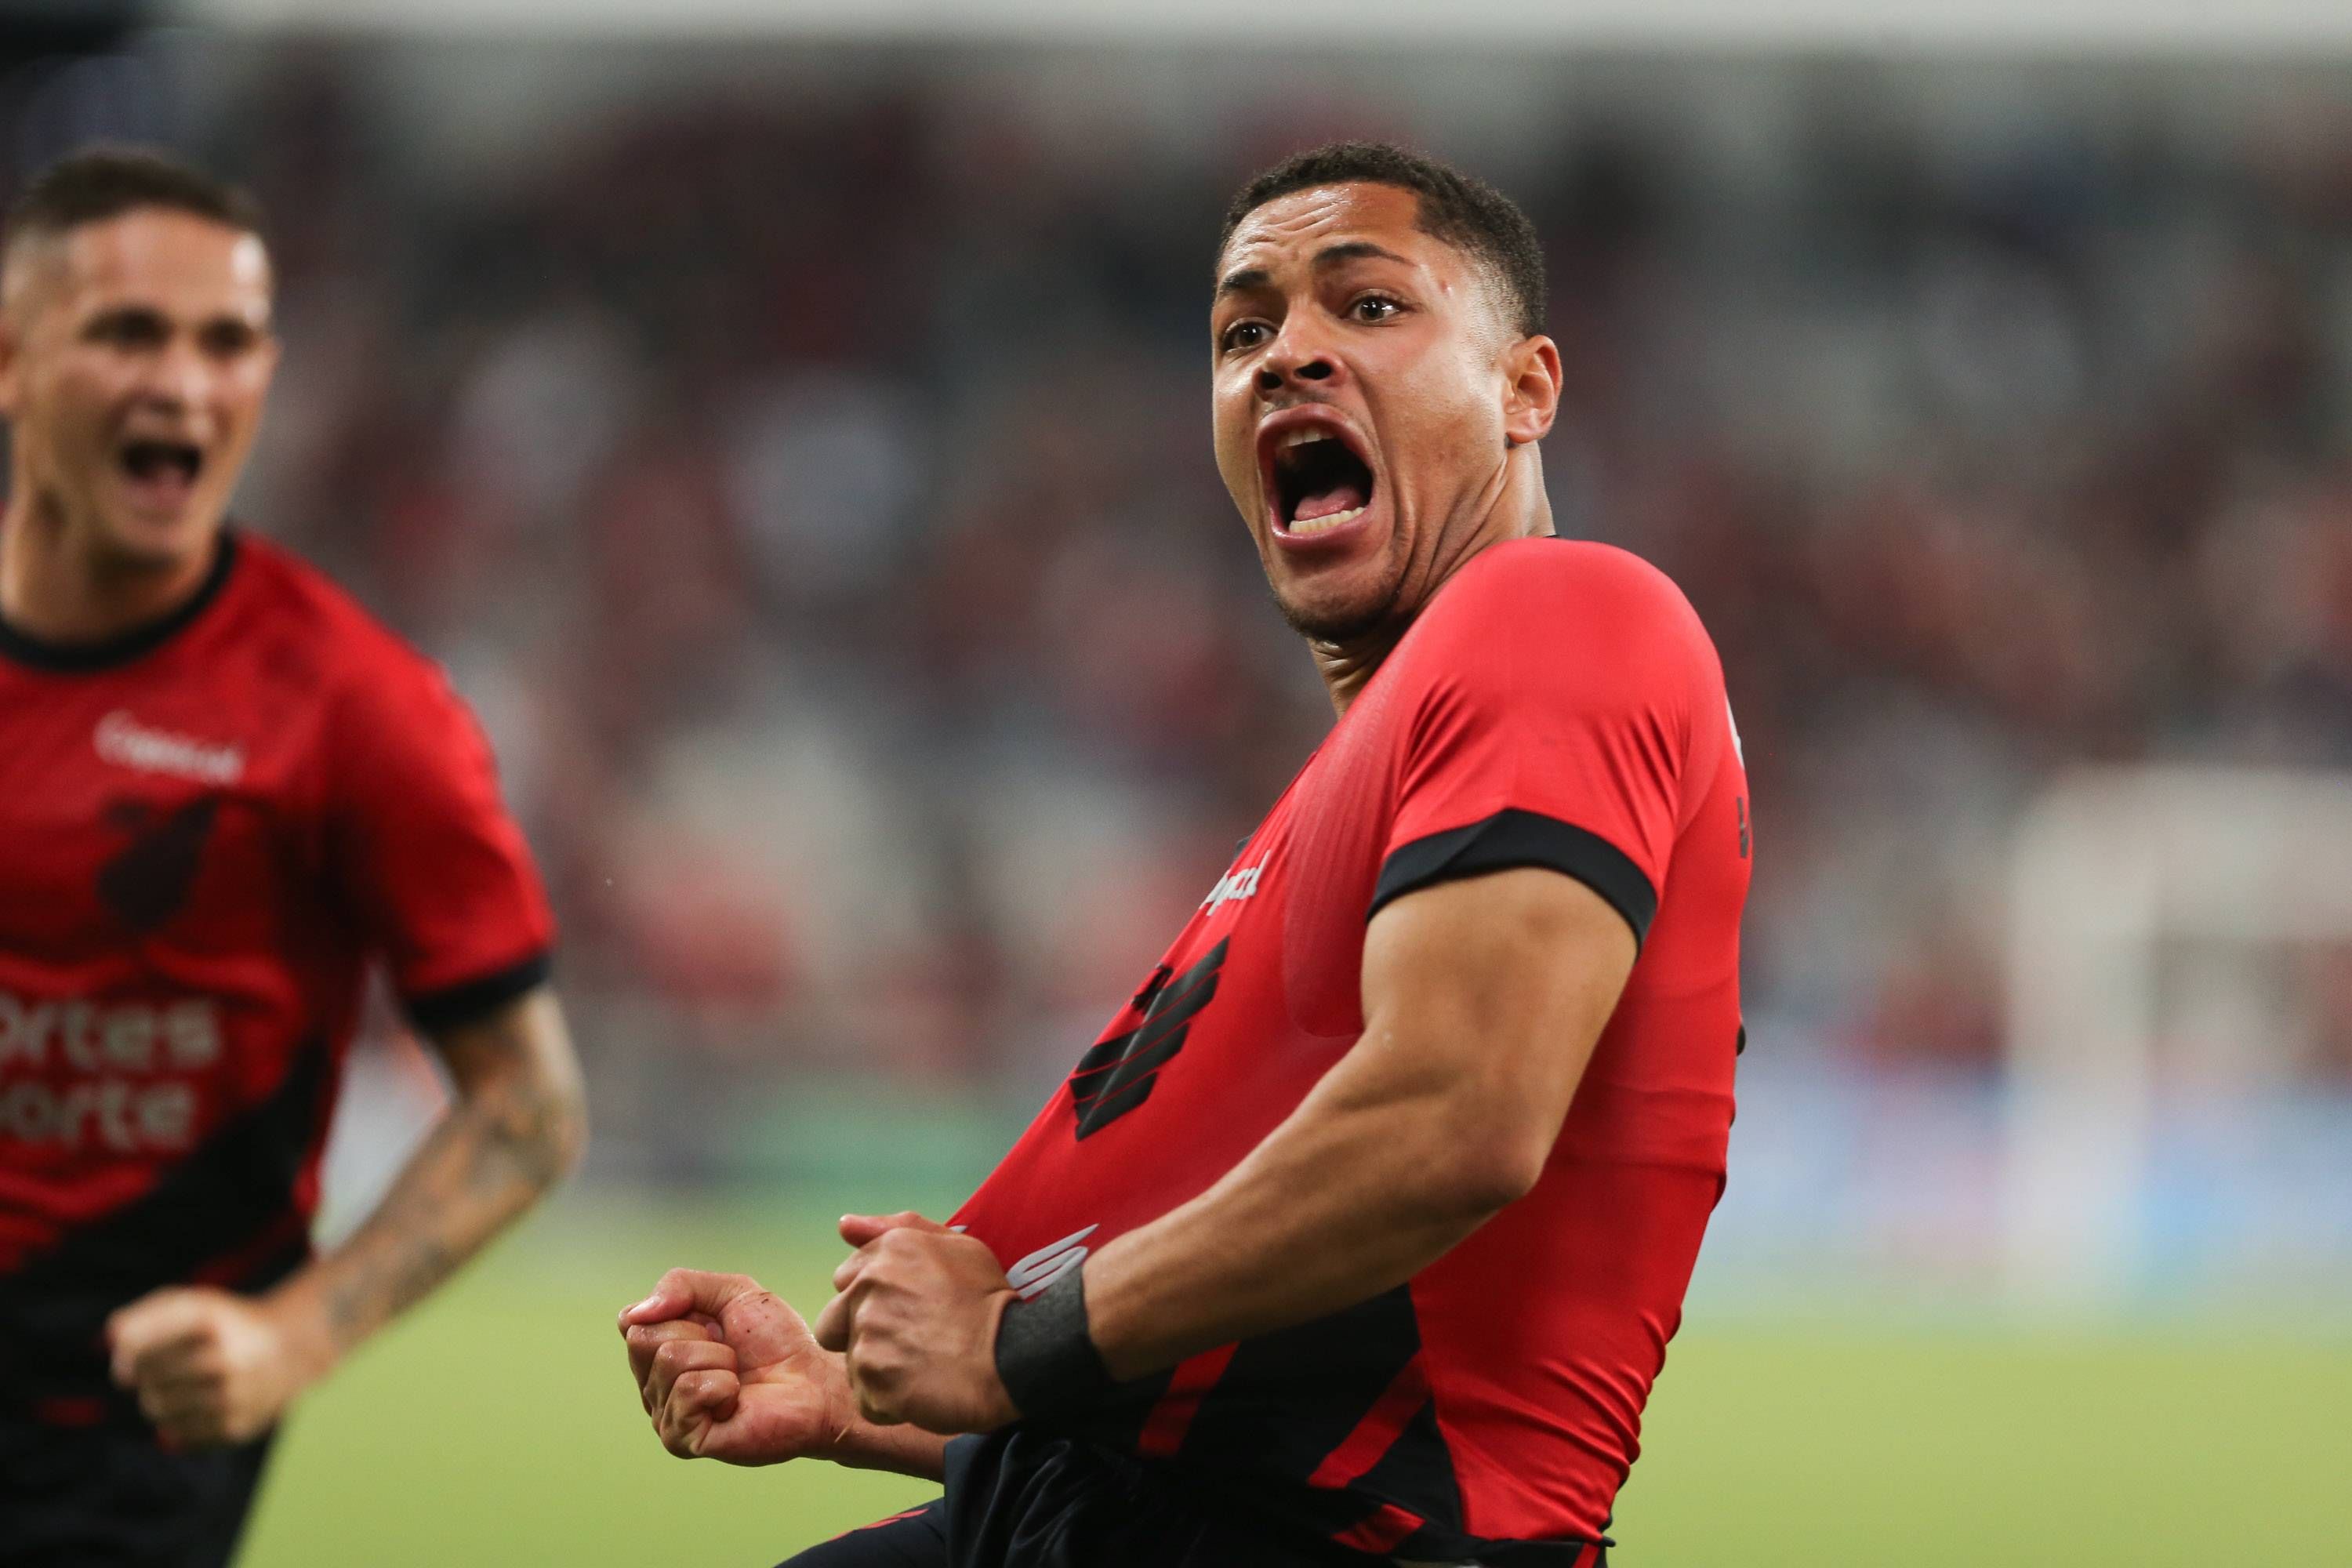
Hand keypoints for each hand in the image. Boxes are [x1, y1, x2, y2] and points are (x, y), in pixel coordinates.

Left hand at [106, 1287, 326, 1447]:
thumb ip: (145, 1317)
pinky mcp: (235, 1427)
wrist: (292, 1351)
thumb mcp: (193, 1305)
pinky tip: (198, 1405)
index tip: (132, 1357)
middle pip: (144, 1379)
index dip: (127, 1353)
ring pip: (156, 1409)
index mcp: (208, 1320)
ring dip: (157, 1398)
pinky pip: (176, 1434)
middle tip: (164, 1369)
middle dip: (145, 1375)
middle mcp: (223, 1358)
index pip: (135, 1345)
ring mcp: (231, 1396)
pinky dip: (177, 1421)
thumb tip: (112, 1347)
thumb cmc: (226, 1326)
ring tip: (180, 1386)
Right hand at [619, 1269, 854, 1465]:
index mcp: (657, 1354)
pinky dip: (723, 1385)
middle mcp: (652, 1387)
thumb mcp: (732, 1292)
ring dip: (719, 1359)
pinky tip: (737, 1399)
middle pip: (645, 1339)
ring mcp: (665, 1416)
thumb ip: (682, 1285)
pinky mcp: (682, 1440)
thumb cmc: (775, 1342)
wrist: (814, 1383)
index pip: (631, 1321)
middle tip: (731, 1352)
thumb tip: (638, 1313)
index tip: (714, 1323)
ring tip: (738, 1376)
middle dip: (701, 1334)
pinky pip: (689, 1390)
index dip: (676, 1310)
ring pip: (670, 1360)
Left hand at [813, 1213, 1018, 1433]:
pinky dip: (890, 1405)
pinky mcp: (871, 1379)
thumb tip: (844, 1225)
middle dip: (860, 1336)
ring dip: (879, 1373)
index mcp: (889, 1251)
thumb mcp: (959, 1247)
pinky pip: (866, 1401)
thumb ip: (900, 1229)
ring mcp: (867, 1334)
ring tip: (921, 1371)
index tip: (908, 1313)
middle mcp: (869, 1286)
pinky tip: (921, 1394)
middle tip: (908, 1345)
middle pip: (833, 1323)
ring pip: (852, 1364)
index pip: (845, 1279)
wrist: (1012, 1356)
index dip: (874, 1299)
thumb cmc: (990, 1302)